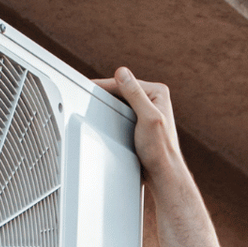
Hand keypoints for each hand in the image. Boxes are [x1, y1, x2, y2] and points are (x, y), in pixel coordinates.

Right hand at [92, 67, 185, 185]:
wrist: (162, 173)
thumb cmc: (159, 150)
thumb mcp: (147, 118)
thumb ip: (135, 94)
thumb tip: (122, 73)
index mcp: (158, 93)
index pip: (125, 83)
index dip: (105, 85)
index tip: (89, 85)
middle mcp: (154, 99)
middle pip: (122, 91)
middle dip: (105, 93)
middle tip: (85, 93)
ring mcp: (147, 110)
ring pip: (120, 101)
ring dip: (107, 103)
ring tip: (91, 104)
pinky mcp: (140, 122)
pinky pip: (121, 112)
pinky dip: (111, 113)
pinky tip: (102, 117)